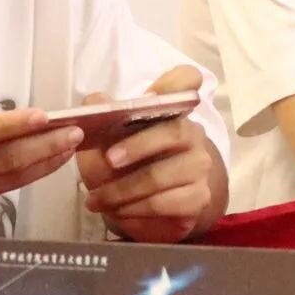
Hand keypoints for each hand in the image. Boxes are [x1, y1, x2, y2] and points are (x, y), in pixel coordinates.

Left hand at [75, 67, 224, 242]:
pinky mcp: (198, 198)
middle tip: (108, 160)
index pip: (186, 82)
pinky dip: (134, 209)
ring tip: (96, 200)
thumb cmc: (124, 168)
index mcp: (171, 111)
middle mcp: (192, 134)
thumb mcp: (103, 143)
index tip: (153, 94)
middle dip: (137, 146)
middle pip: (173, 132)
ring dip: (122, 190)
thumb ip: (100, 120)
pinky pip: (163, 203)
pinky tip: (117, 211)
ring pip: (160, 175)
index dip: (175, 83)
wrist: (145, 210)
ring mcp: (199, 166)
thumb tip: (95, 100)